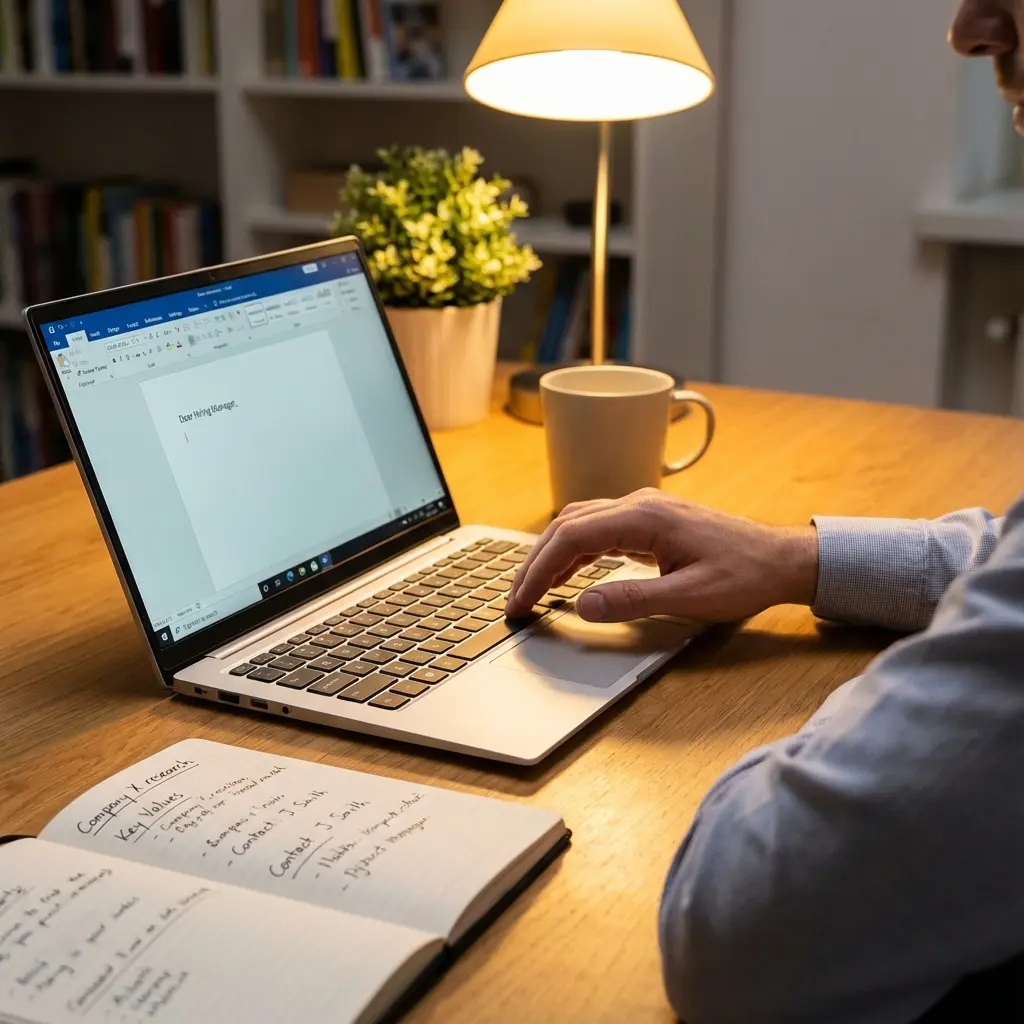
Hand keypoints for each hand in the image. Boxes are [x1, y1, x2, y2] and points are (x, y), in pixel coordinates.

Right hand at [505, 490, 818, 623]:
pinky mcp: (649, 521)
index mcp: (643, 518)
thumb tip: (581, 605)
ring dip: (551, 555)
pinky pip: (598, 530)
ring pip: (579, 524)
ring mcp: (643, 510)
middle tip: (515, 600)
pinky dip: (574, 551)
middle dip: (534, 563)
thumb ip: (632, 600)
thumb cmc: (743, 576)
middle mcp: (638, 505)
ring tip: (531, 590)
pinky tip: (566, 574)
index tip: (519, 602)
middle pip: (567, 526)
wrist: (780, 559)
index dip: (537, 571)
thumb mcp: (689, 597)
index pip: (570, 537)